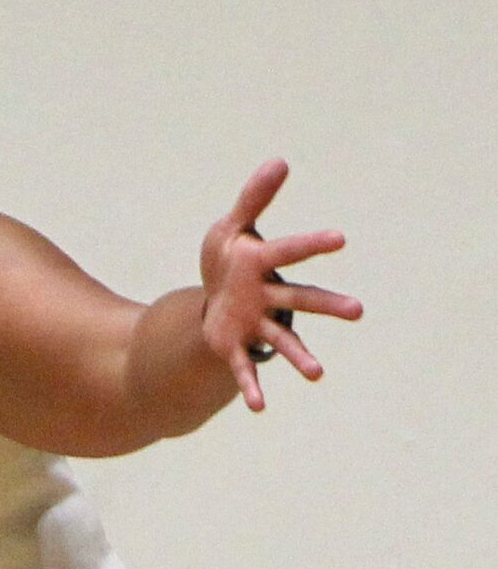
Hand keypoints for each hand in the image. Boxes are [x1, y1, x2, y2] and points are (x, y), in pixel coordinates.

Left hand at [198, 160, 361, 411]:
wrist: (209, 297)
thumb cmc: (228, 259)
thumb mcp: (231, 227)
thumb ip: (254, 199)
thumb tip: (280, 161)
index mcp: (265, 264)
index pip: (289, 251)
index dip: (312, 244)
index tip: (341, 238)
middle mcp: (269, 297)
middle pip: (301, 300)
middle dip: (327, 305)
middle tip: (359, 310)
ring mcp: (255, 323)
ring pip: (282, 341)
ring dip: (299, 357)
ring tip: (318, 374)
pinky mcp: (236, 346)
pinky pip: (245, 367)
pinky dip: (252, 386)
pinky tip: (259, 408)